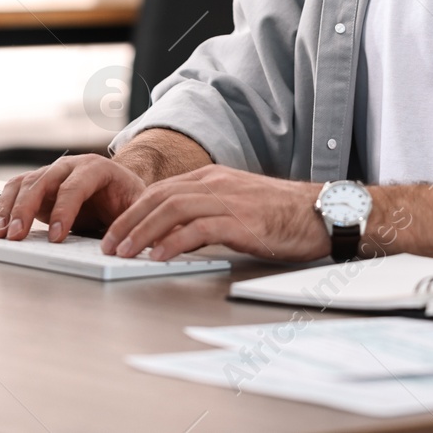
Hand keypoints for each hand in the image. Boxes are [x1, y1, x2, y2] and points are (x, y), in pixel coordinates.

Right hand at [0, 154, 145, 242]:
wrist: (118, 186)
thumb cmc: (126, 197)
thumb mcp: (137, 205)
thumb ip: (132, 218)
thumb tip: (124, 241)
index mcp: (95, 168)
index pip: (74, 186)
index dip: (64, 210)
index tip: (57, 237)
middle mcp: (68, 166)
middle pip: (41, 182)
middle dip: (26, 209)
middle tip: (16, 236)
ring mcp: (50, 174)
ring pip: (22, 185)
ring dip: (6, 209)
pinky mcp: (36, 186)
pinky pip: (13, 193)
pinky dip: (0, 209)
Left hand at [100, 164, 328, 262]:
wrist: (323, 212)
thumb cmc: (283, 214)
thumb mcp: (239, 204)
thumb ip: (208, 211)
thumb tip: (175, 233)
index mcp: (213, 177)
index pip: (162, 190)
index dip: (133, 211)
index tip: (116, 232)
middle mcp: (217, 183)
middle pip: (159, 197)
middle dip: (128, 222)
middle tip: (108, 244)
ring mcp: (229, 200)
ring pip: (172, 210)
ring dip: (142, 232)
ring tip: (124, 253)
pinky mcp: (242, 221)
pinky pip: (199, 229)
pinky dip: (174, 242)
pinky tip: (159, 256)